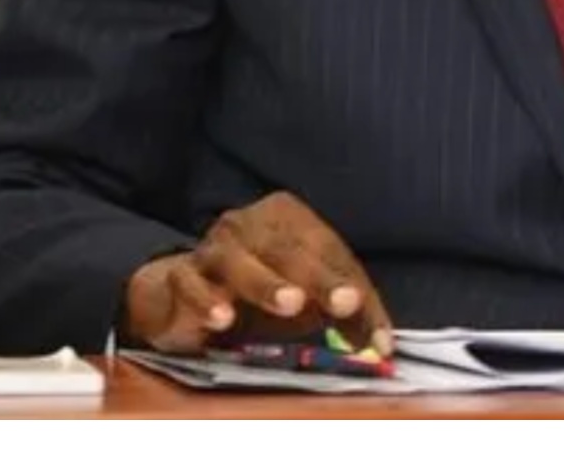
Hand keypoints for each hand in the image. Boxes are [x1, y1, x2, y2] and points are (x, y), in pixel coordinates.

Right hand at [122, 191, 392, 356]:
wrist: (182, 291)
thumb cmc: (258, 288)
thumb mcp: (305, 298)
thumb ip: (343, 315)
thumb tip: (383, 345)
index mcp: (288, 217)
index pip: (327, 246)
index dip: (347, 280)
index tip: (362, 310)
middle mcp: (250, 221)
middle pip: (289, 250)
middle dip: (319, 278)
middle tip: (344, 302)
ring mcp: (212, 245)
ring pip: (238, 258)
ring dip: (266, 283)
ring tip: (292, 304)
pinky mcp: (180, 273)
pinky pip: (191, 283)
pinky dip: (207, 299)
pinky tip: (223, 319)